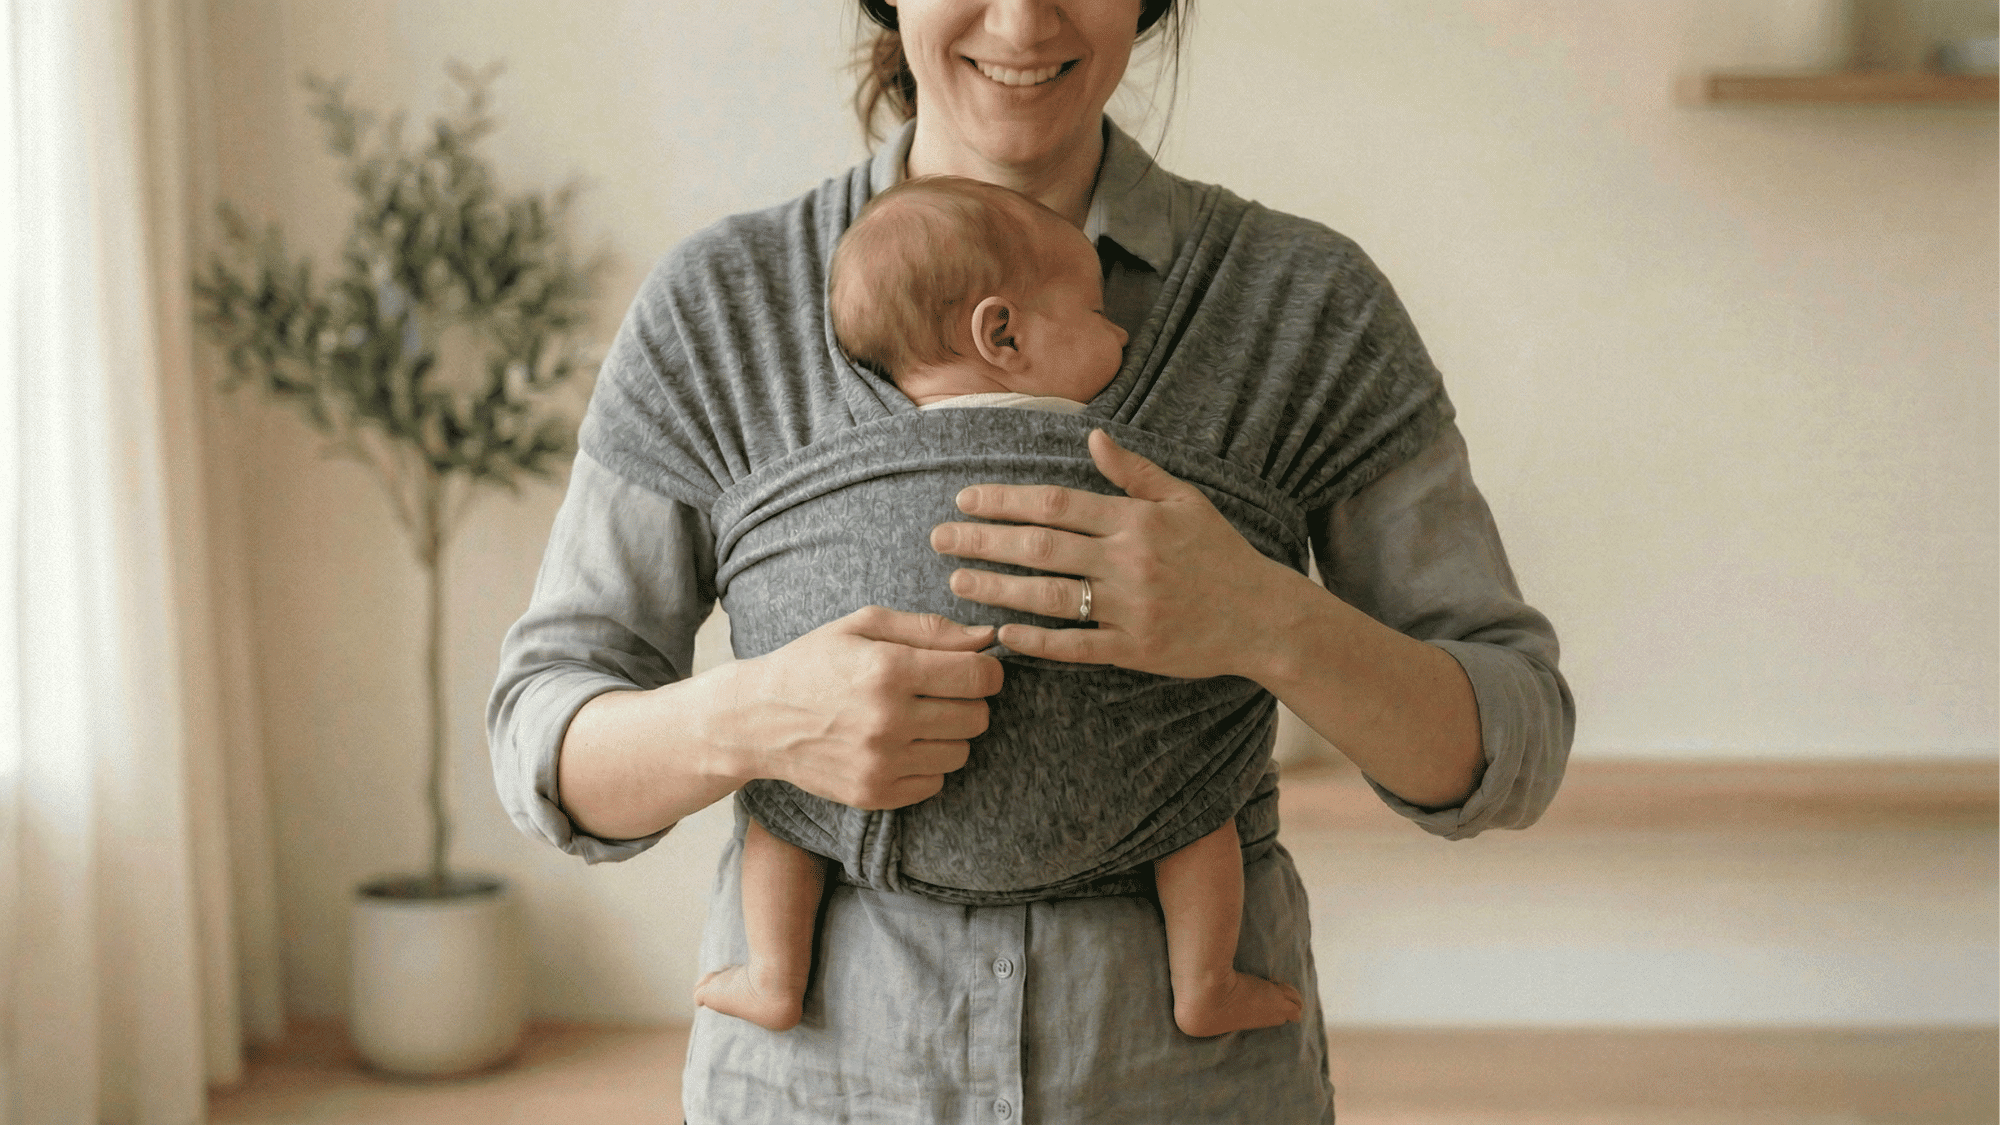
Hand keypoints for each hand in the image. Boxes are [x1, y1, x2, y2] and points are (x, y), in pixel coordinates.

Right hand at [729, 606, 1002, 809]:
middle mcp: (888, 721)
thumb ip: (929, 629)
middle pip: (976, 717)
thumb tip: (987, 638)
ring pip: (961, 752)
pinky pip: (936, 782)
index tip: (972, 668)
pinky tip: (900, 744)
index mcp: (888, 670)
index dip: (986, 670)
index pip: (978, 678)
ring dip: (948, 734)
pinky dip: (927, 764)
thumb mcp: (863, 625)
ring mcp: (881, 764)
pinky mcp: (874, 794)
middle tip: (937, 692)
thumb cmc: (814, 662)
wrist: (757, 719)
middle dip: (967, 701)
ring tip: (916, 717)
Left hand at [930, 429, 1305, 680]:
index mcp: (1135, 520)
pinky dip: (1039, 641)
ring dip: (998, 589)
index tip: (965, 500)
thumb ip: (1134, 471)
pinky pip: (1078, 646)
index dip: (1004, 501)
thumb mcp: (1185, 500)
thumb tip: (1091, 435)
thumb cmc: (1220, 553)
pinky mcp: (1136, 649)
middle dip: (983, 541)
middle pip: (1041, 547)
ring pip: (1051, 597)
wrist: (1263, 615)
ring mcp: (1131, 607)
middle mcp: (1128, 561)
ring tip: (957, 582)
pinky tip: (1003, 632)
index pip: (1055, 504)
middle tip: (939, 539)